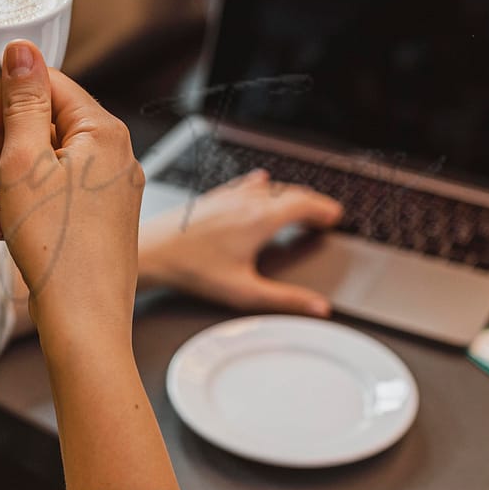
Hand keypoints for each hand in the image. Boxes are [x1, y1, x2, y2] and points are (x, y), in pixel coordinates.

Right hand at [0, 41, 143, 339]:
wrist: (83, 324)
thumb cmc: (57, 244)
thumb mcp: (24, 161)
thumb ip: (22, 102)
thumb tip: (23, 50)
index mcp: (103, 133)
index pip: (50, 86)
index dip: (4, 98)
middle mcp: (112, 158)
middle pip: (41, 128)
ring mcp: (106, 194)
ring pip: (40, 167)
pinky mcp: (95, 226)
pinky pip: (50, 202)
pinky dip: (16, 208)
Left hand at [140, 169, 342, 316]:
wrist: (153, 252)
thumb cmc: (193, 270)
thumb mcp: (245, 291)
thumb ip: (285, 299)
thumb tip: (317, 306)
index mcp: (260, 219)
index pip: (304, 203)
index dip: (324, 208)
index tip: (335, 216)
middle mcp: (247, 201)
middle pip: (290, 192)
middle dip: (311, 202)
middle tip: (323, 214)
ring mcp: (229, 195)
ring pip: (269, 188)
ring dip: (288, 194)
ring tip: (298, 206)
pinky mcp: (213, 196)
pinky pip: (245, 184)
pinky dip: (262, 185)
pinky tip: (259, 182)